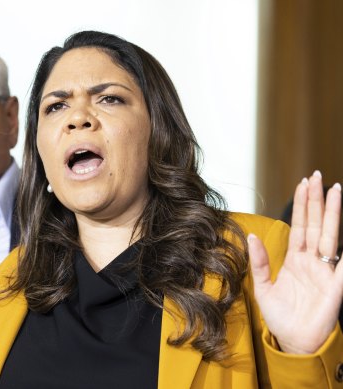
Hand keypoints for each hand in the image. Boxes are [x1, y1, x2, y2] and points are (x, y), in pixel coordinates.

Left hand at [248, 171, 342, 353]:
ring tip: (335, 191)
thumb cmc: (280, 317)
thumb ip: (258, 262)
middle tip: (317, 176)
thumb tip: (252, 236)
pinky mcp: (335, 287)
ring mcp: (325, 272)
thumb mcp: (263, 288)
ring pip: (329, 235)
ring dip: (332, 214)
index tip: (302, 183)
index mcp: (295, 260)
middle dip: (316, 201)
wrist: (293, 342)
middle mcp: (312, 262)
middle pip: (315, 224)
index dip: (301, 205)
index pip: (299, 226)